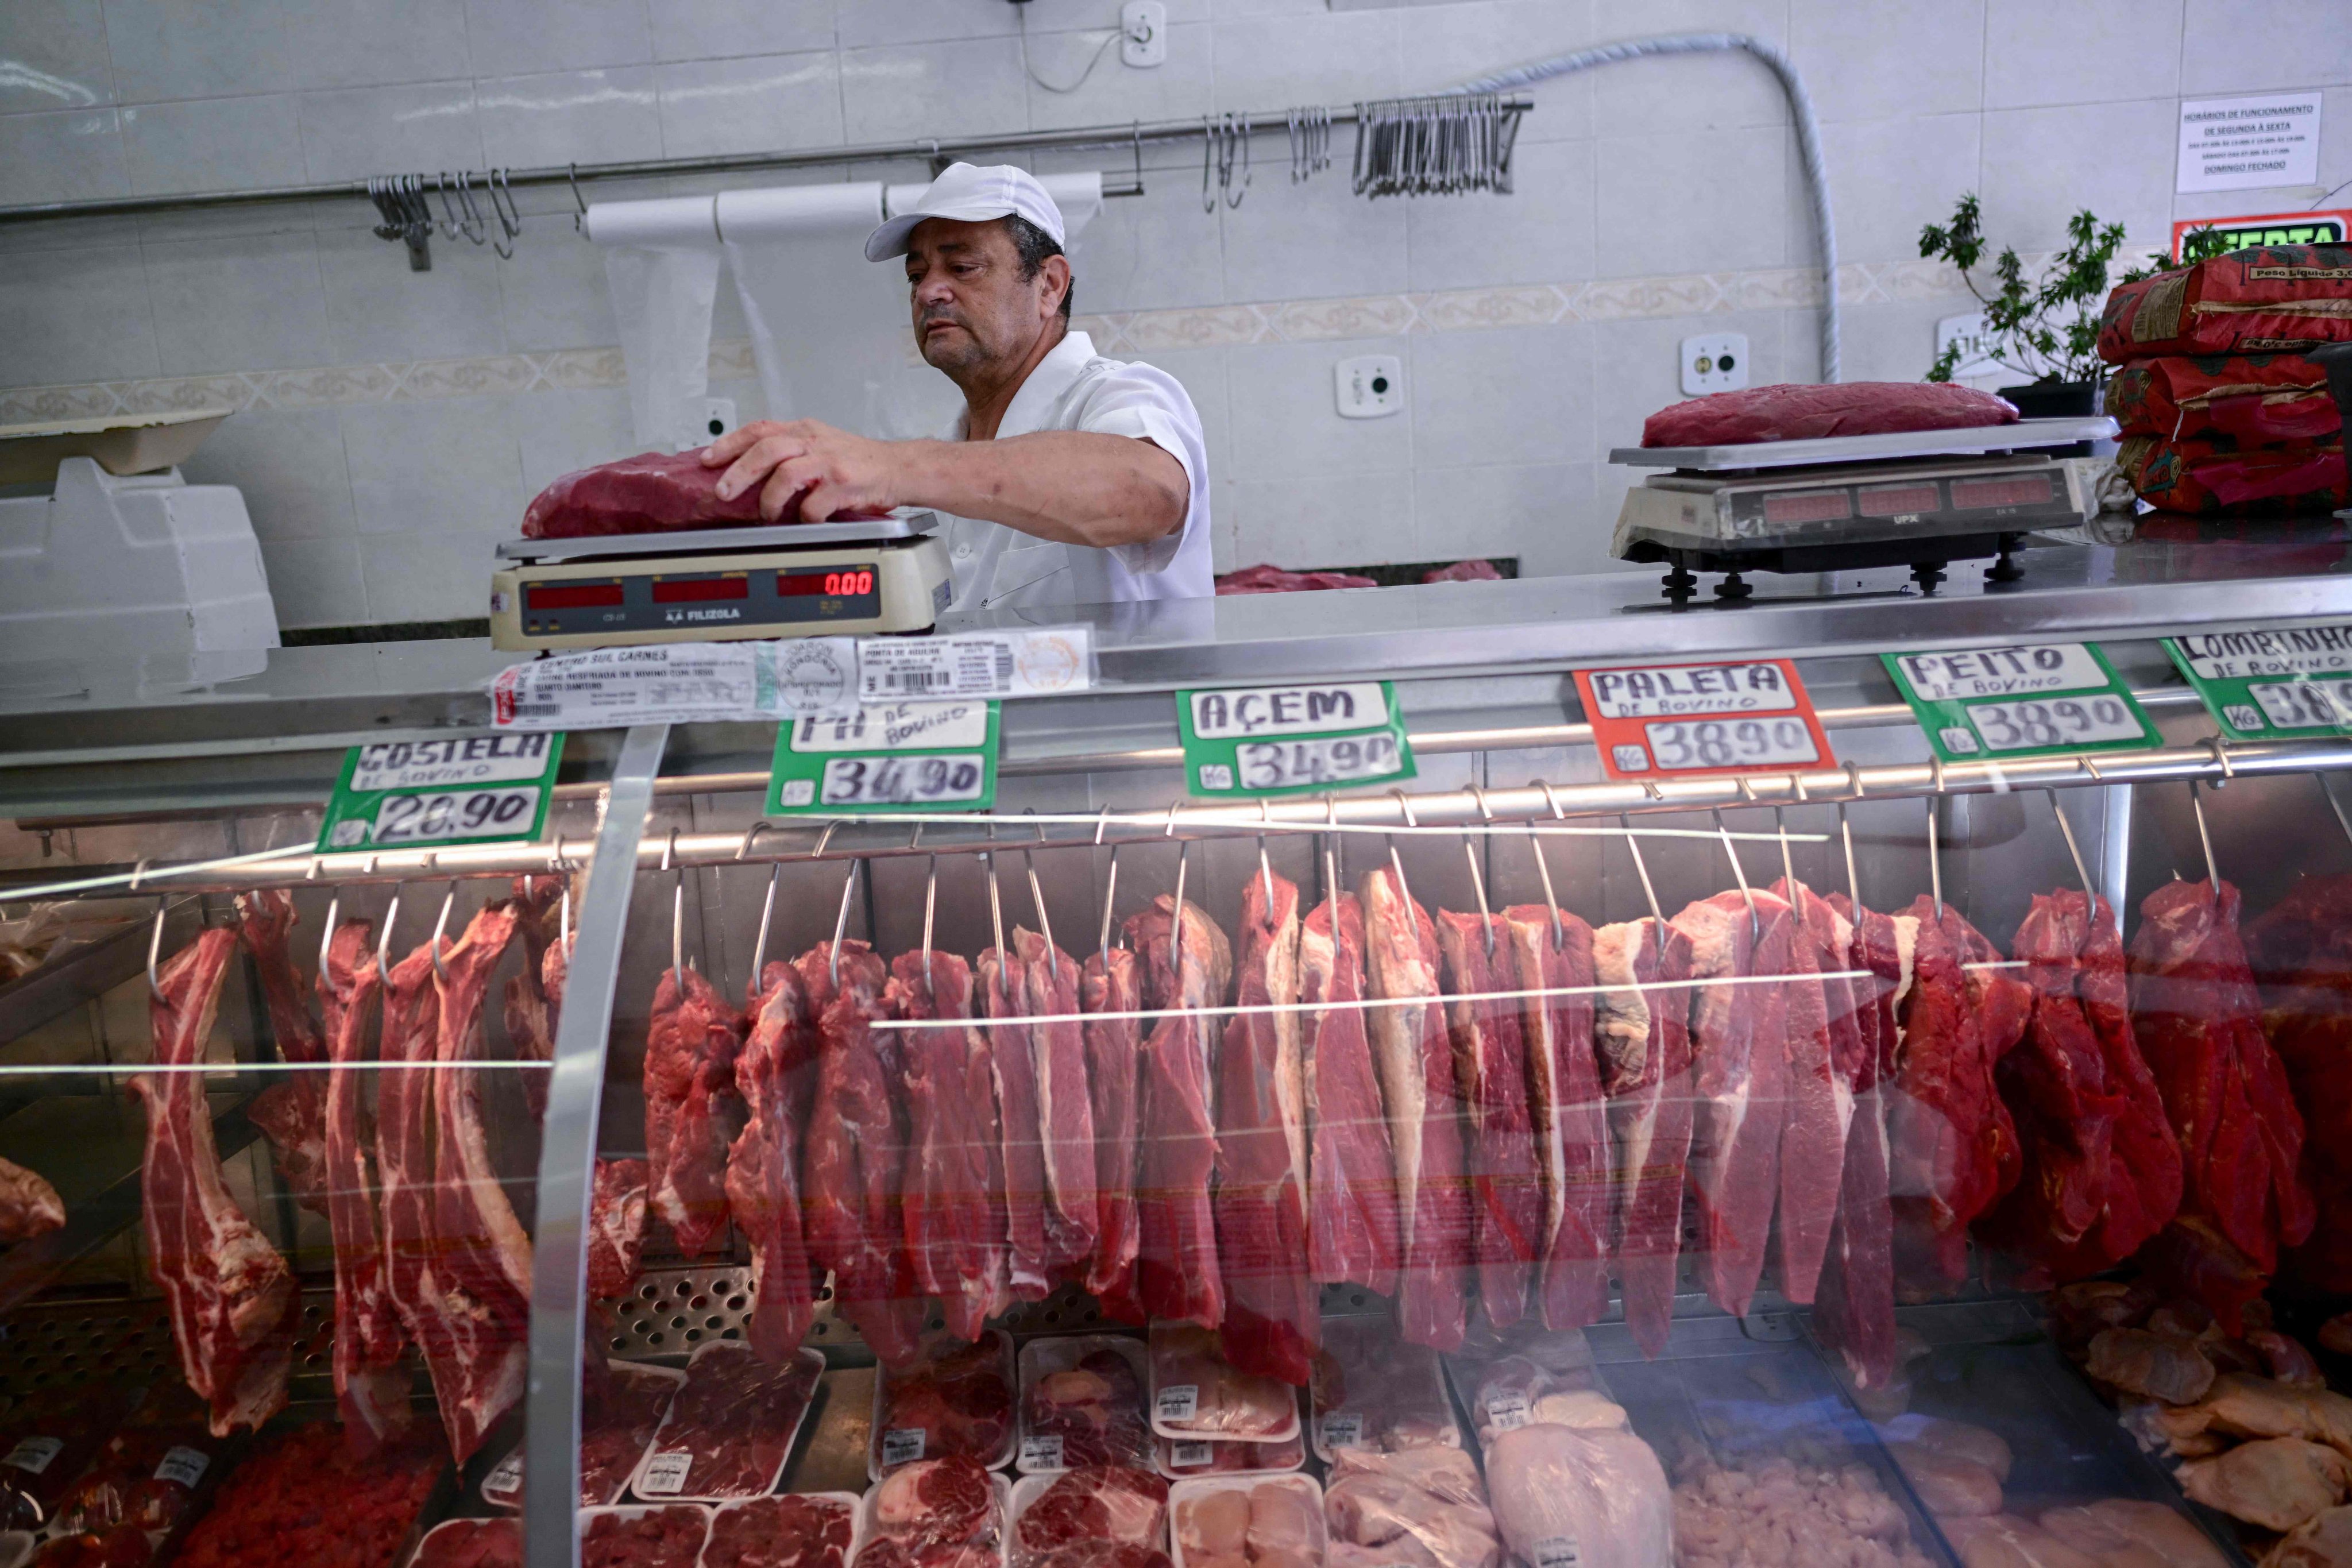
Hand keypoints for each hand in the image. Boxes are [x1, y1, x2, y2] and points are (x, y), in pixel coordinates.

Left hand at [700, 419, 902, 522]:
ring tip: (767, 514)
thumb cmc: (859, 461)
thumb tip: (748, 469)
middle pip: (765, 449)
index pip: (759, 429)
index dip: (729, 443)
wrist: (899, 468)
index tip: (707, 458)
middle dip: (737, 471)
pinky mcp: (844, 485)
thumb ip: (790, 450)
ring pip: (785, 475)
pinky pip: (813, 506)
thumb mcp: (821, 443)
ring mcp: (829, 463)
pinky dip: (804, 518)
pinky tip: (806, 522)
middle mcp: (813, 442)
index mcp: (803, 430)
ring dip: (769, 499)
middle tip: (721, 492)